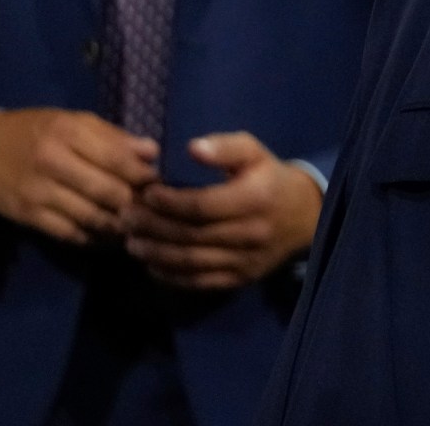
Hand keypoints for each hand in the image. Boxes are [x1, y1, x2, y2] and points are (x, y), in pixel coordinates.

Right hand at [0, 108, 158, 244]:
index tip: (158, 183)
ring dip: (119, 226)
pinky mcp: (29, 216)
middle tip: (153, 210)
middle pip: (107, 192)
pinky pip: (70, 234)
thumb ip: (113, 137)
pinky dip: (94, 238)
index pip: (117, 159)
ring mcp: (39, 193)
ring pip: (92, 217)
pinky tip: (108, 235)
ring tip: (136, 226)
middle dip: (135, 204)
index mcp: (68, 132)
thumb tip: (152, 153)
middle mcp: (53, 162)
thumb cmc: (36, 131)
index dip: (143, 175)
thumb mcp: (73, 122)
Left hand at [122, 132, 322, 290]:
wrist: (304, 217)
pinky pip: (200, 281)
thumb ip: (224, 147)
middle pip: (190, 235)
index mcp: (254, 199)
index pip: (201, 205)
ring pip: (191, 261)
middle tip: (125, 218)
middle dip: (153, 227)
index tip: (145, 193)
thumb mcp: (254, 152)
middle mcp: (250, 234)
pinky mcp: (240, 279)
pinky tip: (151, 264)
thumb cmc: (269, 178)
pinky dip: (171, 276)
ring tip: (130, 242)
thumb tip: (192, 149)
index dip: (168, 202)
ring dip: (155, 254)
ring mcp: (245, 261)